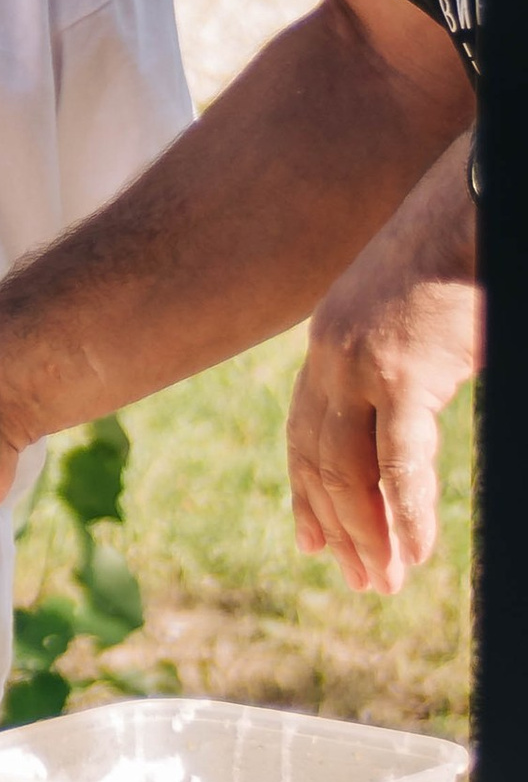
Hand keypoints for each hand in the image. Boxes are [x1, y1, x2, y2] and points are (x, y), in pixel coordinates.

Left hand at [287, 141, 478, 595]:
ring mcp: (363, 361)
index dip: (308, 491)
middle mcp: (331, 351)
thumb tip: (404, 409)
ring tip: (387, 580)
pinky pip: (400, 460)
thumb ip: (396, 363)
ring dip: (370, 533)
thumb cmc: (458, 252)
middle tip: (361, 578)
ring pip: (350, 470)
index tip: (314, 541)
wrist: (476, 202)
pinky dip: (407, 512)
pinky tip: (414, 552)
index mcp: (330, 338)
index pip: (305, 432)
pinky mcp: (405, 371)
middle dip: (338, 525)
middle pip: (318, 458)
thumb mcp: (408, 316)